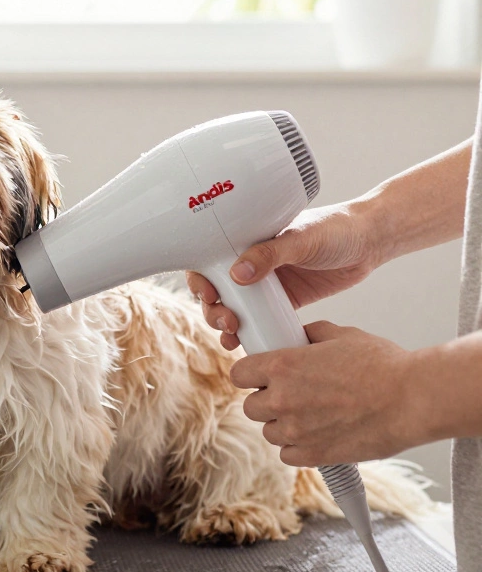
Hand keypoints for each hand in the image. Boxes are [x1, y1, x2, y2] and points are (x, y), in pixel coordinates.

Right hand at [186, 202, 384, 349]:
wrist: (371, 242)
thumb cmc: (337, 228)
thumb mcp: (302, 237)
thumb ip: (270, 253)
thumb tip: (237, 274)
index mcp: (247, 240)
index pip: (209, 259)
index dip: (200, 279)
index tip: (208, 294)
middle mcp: (251, 262)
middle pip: (216, 289)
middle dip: (213, 308)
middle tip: (226, 320)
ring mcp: (266, 284)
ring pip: (234, 307)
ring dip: (225, 323)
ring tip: (231, 335)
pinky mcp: (284, 302)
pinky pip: (259, 320)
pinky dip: (250, 332)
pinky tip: (245, 343)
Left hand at [230, 321, 421, 465]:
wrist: (413, 398)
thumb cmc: (383, 365)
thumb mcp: (341, 335)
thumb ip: (310, 335)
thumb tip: (298, 337)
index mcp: (282, 366)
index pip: (238, 374)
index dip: (249, 375)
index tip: (259, 376)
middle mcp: (281, 399)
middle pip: (250, 406)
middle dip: (266, 400)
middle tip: (290, 395)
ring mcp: (295, 430)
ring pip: (269, 431)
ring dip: (282, 425)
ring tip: (309, 416)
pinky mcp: (313, 455)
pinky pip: (287, 454)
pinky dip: (297, 448)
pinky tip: (315, 435)